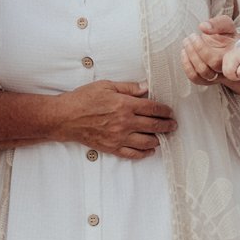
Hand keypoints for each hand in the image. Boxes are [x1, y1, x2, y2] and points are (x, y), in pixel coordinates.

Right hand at [59, 80, 177, 157]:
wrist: (66, 117)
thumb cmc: (84, 99)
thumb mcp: (106, 85)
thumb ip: (128, 87)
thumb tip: (146, 88)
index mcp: (125, 105)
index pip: (153, 108)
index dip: (164, 110)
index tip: (169, 111)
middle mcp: (125, 122)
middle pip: (154, 126)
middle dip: (167, 125)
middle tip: (173, 125)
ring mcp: (119, 137)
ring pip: (146, 142)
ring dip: (158, 139)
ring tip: (162, 136)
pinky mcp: (112, 147)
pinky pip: (132, 153)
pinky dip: (144, 153)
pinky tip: (150, 150)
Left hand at [179, 23, 231, 84]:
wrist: (226, 48)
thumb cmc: (227, 36)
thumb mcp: (226, 25)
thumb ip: (218, 23)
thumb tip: (203, 27)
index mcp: (234, 56)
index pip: (219, 59)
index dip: (205, 50)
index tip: (200, 34)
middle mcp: (228, 69)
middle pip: (212, 65)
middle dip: (197, 49)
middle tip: (191, 36)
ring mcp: (218, 77)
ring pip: (203, 73)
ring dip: (191, 57)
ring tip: (187, 41)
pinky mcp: (207, 80)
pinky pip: (196, 79)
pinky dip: (187, 66)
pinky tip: (184, 52)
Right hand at [220, 42, 239, 81]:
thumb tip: (238, 76)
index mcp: (231, 59)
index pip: (229, 73)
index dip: (235, 78)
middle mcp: (226, 58)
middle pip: (226, 73)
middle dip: (234, 77)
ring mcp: (225, 58)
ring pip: (225, 72)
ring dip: (232, 74)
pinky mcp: (225, 59)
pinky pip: (225, 69)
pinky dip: (231, 71)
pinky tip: (237, 69)